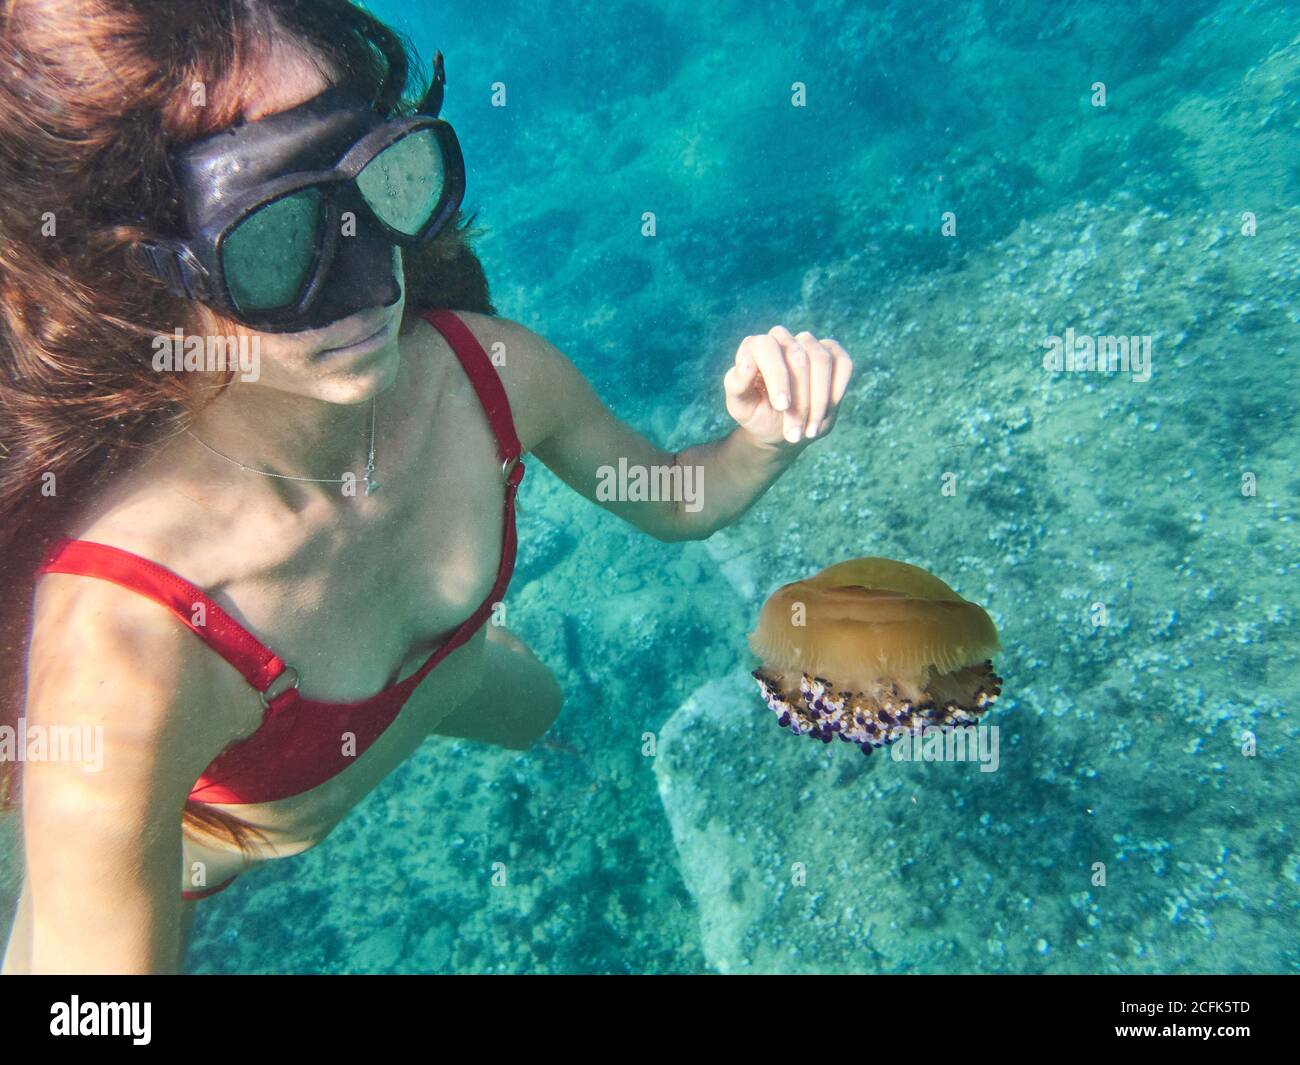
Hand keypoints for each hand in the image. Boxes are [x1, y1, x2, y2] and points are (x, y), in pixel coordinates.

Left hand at [723, 326, 853, 447]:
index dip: (777, 376)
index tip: (782, 406)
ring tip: (809, 431)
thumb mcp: (739, 406)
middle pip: (798, 357)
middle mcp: (783, 339)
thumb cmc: (756, 414)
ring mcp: (810, 344)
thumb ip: (736, 384)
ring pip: (822, 361)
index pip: (767, 347)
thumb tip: (748, 362)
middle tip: (793, 433)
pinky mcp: (833, 354)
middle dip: (799, 400)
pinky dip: (837, 391)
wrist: (779, 429)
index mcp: (755, 347)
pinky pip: (843, 364)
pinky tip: (826, 413)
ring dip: (819, 401)